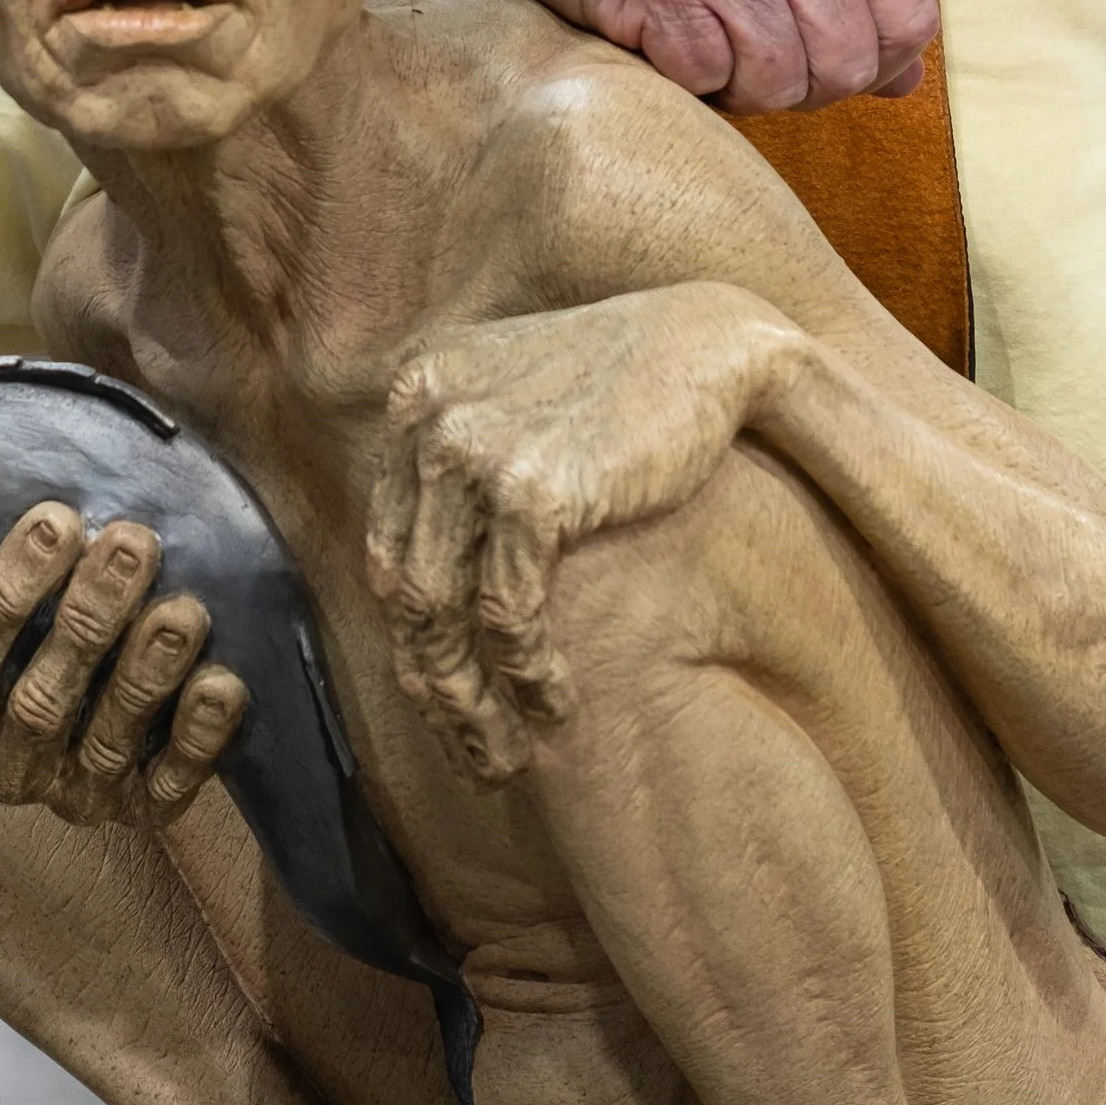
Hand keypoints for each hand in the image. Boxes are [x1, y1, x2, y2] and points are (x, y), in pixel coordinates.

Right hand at [0, 503, 248, 828]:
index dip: (11, 591)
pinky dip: (196, 736)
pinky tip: (220, 684)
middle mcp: (13, 768)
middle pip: (40, 701)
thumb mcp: (37, 614)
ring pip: (105, 742)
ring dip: (145, 673)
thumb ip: (45, 575)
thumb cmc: (70, 641)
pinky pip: (169, 785)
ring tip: (183, 610)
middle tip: (132, 545)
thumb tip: (67, 505)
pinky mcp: (141, 814)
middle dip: (89, 618)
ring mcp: (77, 797)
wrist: (119, 729)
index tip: (58, 521)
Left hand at [366, 286, 797, 777]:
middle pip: (402, 587)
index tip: (449, 704)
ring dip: (471, 703)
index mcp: (416, 394)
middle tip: (471, 756)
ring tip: (507, 757)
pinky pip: (507, 610)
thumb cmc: (631, 395)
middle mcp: (427, 416)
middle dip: (435, 688)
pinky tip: (554, 706)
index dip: (416, 640)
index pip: (390, 545)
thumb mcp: (524, 412)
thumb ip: (464, 475)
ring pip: (439, 612)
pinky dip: (526, 673)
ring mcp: (471, 447)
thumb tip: (417, 580)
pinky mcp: (530, 486)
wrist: (715, 346)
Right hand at [404, 0, 938, 115]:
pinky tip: (662, 42)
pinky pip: (709, 80)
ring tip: (705, 47)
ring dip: (741, 88)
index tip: (827, 61)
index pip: (912, 14)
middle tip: (753, 65)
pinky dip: (686, 82)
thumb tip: (909, 77)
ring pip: (782, 80)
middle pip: (848, 61)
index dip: (877, 60)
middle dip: (804, 88)